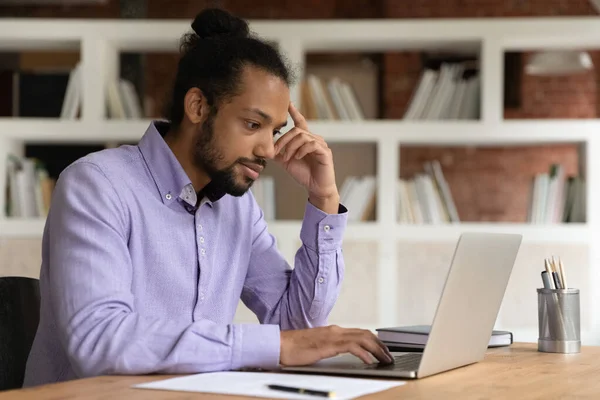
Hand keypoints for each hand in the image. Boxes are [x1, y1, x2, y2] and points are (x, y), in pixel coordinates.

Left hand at [274, 103, 338, 212]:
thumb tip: (265, 147)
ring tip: (286, 157)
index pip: (300, 122)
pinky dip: (302, 150)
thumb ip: (278, 153)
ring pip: (302, 137)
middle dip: (284, 140)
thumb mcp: (286, 162)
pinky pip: (311, 144)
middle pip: (297, 131)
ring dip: (291, 147)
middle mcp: (314, 139)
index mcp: (305, 140)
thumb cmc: (304, 174)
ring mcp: (320, 145)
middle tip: (276, 152)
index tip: (288, 103)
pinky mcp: (325, 152)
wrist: (316, 188)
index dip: (294, 112)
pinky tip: (297, 157)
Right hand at [279, 325, 393, 365]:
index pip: (360, 332)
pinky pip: (351, 347)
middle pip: (365, 334)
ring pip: (362, 338)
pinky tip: (369, 361)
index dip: (375, 340)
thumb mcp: (317, 347)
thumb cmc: (295, 348)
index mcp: (333, 331)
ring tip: (385, 359)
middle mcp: (336, 331)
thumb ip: (329, 347)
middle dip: (380, 344)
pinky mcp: (328, 344)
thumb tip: (339, 352)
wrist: (281, 345)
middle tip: (389, 355)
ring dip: (377, 349)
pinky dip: (363, 353)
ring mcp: (333, 336)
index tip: (383, 350)